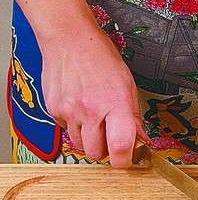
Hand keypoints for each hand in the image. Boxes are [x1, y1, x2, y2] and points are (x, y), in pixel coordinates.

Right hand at [40, 25, 148, 167]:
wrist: (69, 38)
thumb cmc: (100, 57)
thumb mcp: (127, 85)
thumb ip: (134, 117)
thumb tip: (141, 140)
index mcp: (115, 104)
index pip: (120, 148)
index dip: (124, 160)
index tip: (127, 158)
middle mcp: (91, 111)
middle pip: (96, 154)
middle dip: (105, 151)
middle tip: (110, 137)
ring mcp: (70, 112)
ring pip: (81, 145)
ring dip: (89, 139)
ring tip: (95, 119)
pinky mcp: (54, 110)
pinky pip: (67, 130)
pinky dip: (75, 126)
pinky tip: (80, 109)